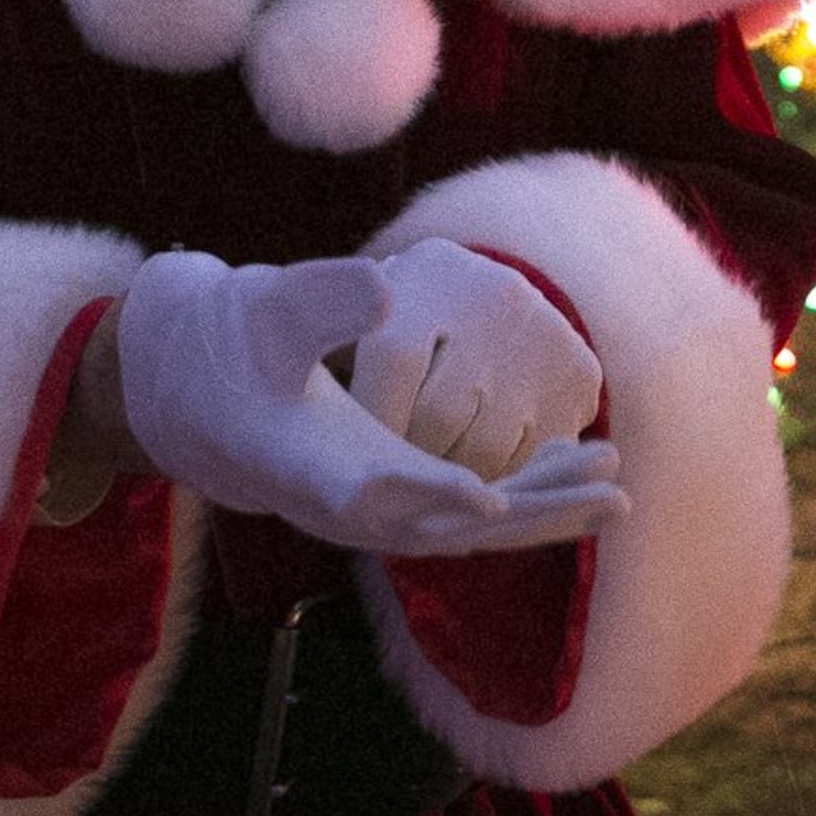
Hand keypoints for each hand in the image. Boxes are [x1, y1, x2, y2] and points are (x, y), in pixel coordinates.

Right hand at [108, 251, 626, 554]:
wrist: (200, 397)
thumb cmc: (229, 342)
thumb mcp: (265, 308)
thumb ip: (322, 300)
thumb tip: (388, 288)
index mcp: (298, 465)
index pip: (365, 493)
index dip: (425, 497)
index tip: (486, 497)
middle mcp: (340, 507)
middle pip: (443, 526)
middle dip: (529, 514)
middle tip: (607, 493)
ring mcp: (370, 513)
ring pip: (466, 527)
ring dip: (543, 510)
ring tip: (615, 481)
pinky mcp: (395, 501)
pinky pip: (466, 514)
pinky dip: (523, 499)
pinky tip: (579, 470)